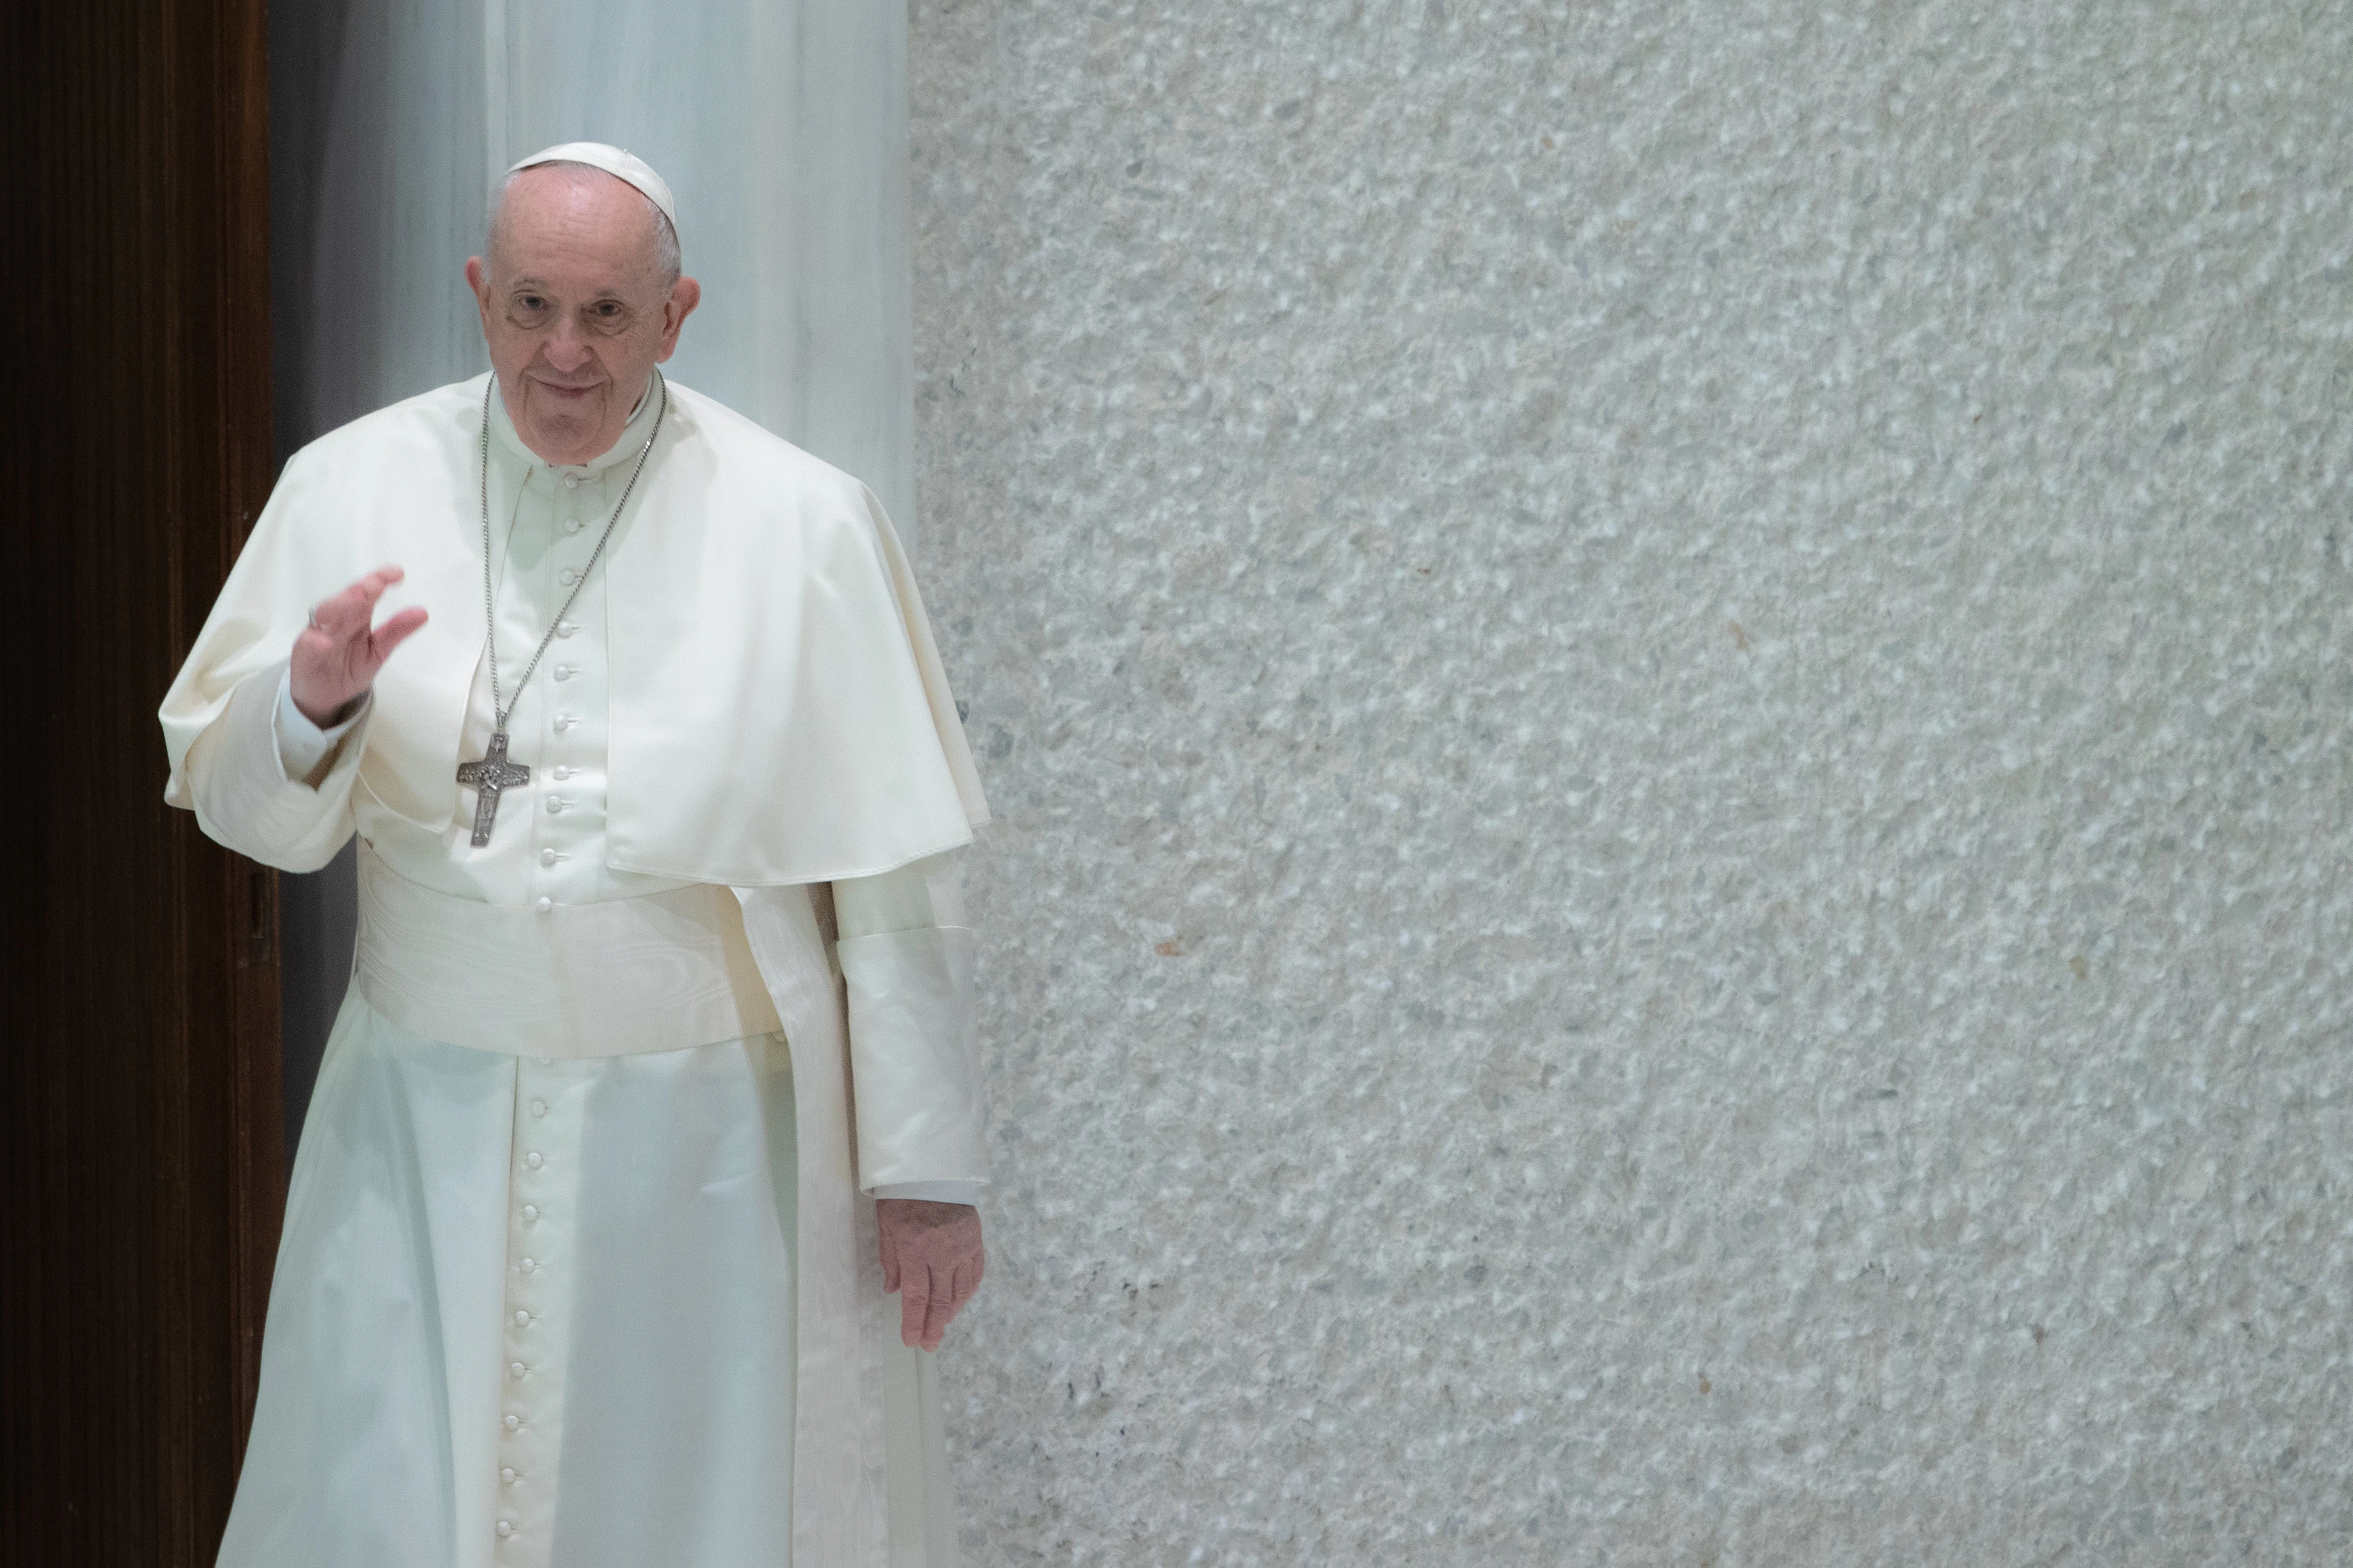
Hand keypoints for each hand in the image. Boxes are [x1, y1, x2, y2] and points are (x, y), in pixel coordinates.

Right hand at [290, 565, 428, 726]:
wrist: (325, 696)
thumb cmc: (349, 667)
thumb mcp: (378, 651)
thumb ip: (396, 631)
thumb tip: (423, 612)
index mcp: (356, 616)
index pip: (367, 594)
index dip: (379, 580)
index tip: (397, 573)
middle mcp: (337, 620)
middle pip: (347, 599)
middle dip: (361, 589)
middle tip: (377, 583)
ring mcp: (318, 634)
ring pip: (326, 615)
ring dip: (340, 606)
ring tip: (358, 599)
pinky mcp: (304, 654)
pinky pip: (309, 646)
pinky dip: (316, 643)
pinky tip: (325, 642)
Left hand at [876, 1199, 984, 1352]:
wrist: (932, 1168)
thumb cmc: (902, 1196)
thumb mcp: (886, 1226)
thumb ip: (890, 1260)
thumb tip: (893, 1291)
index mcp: (915, 1248)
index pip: (915, 1296)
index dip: (913, 1322)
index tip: (911, 1341)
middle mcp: (942, 1252)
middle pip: (940, 1300)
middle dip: (933, 1327)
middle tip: (929, 1346)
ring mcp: (962, 1246)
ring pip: (960, 1290)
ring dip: (951, 1313)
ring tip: (941, 1327)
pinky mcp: (976, 1240)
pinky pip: (975, 1274)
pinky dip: (967, 1292)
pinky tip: (959, 1303)